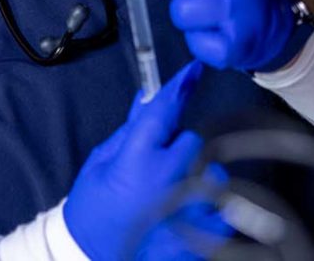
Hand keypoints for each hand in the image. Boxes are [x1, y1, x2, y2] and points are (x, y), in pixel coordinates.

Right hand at [63, 62, 229, 259]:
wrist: (91, 256)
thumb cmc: (92, 209)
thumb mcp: (101, 163)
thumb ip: (129, 131)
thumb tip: (146, 99)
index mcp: (137, 160)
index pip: (164, 112)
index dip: (179, 87)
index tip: (192, 71)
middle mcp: (167, 181)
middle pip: (192, 141)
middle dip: (176, 145)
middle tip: (156, 163)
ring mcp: (187, 210)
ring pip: (211, 173)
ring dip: (196, 176)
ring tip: (171, 194)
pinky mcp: (201, 236)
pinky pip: (223, 209)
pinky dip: (211, 208)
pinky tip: (187, 213)